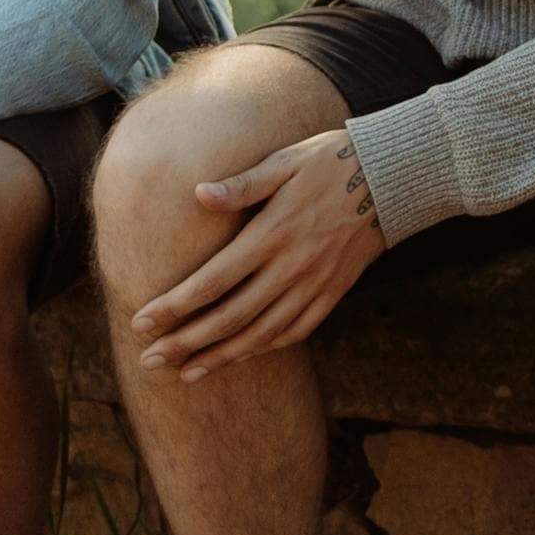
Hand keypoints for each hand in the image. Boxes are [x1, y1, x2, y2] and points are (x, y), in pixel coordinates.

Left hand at [129, 129, 387, 380]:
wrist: (394, 177)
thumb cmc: (332, 161)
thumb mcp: (286, 162)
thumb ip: (243, 184)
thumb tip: (198, 194)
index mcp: (273, 233)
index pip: (213, 281)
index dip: (174, 306)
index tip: (141, 323)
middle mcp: (293, 266)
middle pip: (231, 317)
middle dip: (186, 342)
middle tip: (149, 360)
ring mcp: (315, 284)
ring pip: (261, 333)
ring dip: (220, 356)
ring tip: (185, 372)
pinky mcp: (333, 292)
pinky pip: (295, 331)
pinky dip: (264, 348)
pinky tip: (240, 355)